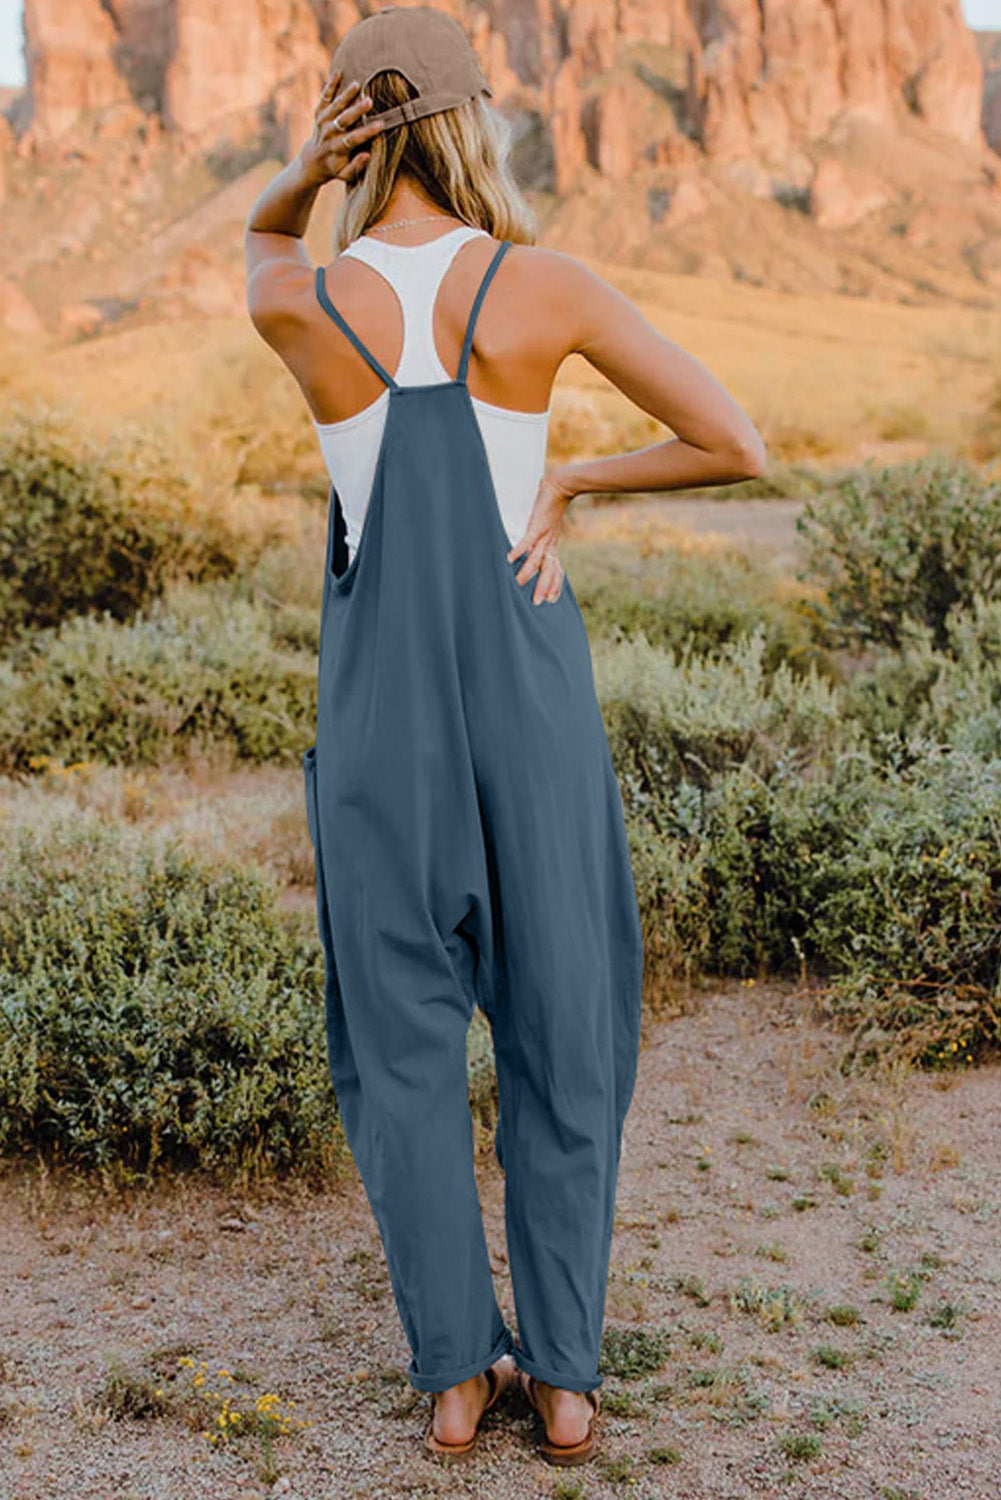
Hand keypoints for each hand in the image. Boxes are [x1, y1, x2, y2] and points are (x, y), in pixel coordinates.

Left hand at [300, 67, 382, 187]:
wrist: (313, 162)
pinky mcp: (318, 113)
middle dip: (356, 110)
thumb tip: (367, 155)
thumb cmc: (335, 169)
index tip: (381, 124)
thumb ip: (356, 167)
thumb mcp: (345, 175)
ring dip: (346, 95)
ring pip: (334, 106)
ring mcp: (322, 122)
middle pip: (343, 120)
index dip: (367, 132)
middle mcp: (329, 134)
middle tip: (369, 101)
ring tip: (357, 84)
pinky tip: (338, 73)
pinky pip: (324, 97)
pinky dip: (330, 86)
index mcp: (337, 149)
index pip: (353, 139)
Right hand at [506, 467, 577, 604]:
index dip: (555, 585)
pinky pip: (527, 541)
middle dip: (543, 587)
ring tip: (517, 584)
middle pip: (548, 570)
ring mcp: (543, 536)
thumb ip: (540, 539)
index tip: (552, 599)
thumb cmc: (552, 506)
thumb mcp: (548, 527)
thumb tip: (531, 548)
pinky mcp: (536, 525)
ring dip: (527, 573)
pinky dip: (518, 550)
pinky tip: (509, 559)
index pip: (556, 570)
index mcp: (552, 546)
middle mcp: (549, 544)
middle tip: (538, 603)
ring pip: (536, 559)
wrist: (561, 485)